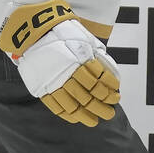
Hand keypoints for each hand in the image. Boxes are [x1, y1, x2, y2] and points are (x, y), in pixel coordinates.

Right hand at [8, 9, 120, 126]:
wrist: (37, 32)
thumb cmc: (65, 35)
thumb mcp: (85, 41)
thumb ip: (97, 58)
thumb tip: (112, 76)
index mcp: (79, 59)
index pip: (98, 80)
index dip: (109, 90)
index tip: (116, 95)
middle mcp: (66, 73)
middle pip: (87, 96)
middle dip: (101, 106)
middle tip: (110, 113)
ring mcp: (53, 82)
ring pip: (72, 105)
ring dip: (86, 115)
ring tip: (95, 120)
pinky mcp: (42, 88)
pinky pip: (56, 107)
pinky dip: (68, 115)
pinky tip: (77, 118)